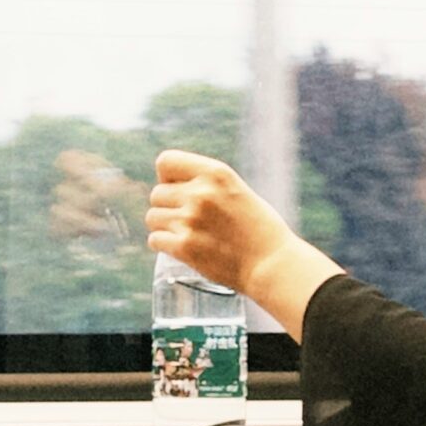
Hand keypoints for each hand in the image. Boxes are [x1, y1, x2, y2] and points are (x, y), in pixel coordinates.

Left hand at [146, 151, 341, 337]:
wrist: (272, 264)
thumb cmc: (259, 229)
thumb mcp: (237, 190)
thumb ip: (207, 184)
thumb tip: (171, 185)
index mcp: (216, 173)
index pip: (166, 161)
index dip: (168, 177)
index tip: (179, 190)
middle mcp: (200, 193)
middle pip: (157, 193)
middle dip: (168, 206)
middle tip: (188, 220)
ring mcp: (190, 220)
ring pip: (153, 217)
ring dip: (165, 227)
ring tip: (186, 234)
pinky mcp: (185, 247)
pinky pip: (155, 239)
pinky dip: (164, 245)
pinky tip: (181, 248)